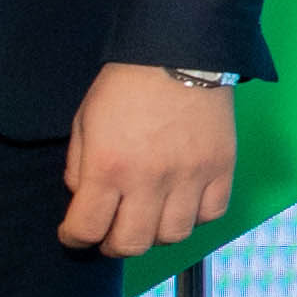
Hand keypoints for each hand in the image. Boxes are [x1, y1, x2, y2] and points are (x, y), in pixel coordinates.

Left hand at [59, 65, 237, 255]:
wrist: (178, 51)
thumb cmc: (124, 85)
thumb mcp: (84, 121)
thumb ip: (78, 167)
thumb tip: (85, 199)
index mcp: (108, 166)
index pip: (86, 229)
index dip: (74, 239)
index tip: (75, 235)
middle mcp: (149, 180)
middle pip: (131, 244)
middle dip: (113, 245)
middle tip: (111, 233)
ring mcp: (190, 176)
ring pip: (173, 236)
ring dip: (155, 233)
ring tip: (150, 217)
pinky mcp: (221, 168)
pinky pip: (211, 214)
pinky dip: (195, 216)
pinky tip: (183, 202)